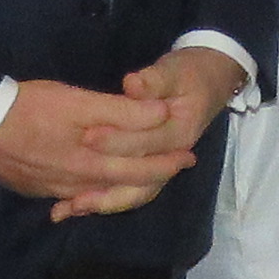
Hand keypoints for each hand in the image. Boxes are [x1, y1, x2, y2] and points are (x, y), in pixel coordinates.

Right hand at [0, 77, 187, 219]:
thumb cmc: (29, 108)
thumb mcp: (78, 102)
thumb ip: (122, 112)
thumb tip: (161, 115)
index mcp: (92, 165)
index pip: (140, 170)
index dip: (167, 163)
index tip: (189, 157)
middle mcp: (75, 185)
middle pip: (121, 186)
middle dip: (150, 177)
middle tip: (174, 167)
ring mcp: (52, 189)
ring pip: (95, 193)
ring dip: (120, 187)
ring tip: (136, 177)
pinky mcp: (32, 187)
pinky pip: (68, 195)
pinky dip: (85, 195)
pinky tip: (85, 193)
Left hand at [66, 48, 247, 217]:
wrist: (206, 84)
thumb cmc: (187, 75)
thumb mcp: (174, 71)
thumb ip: (154, 80)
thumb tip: (133, 84)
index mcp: (181, 133)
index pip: (147, 142)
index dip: (118, 140)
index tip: (88, 136)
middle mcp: (173, 157)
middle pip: (140, 176)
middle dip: (105, 177)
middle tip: (72, 171)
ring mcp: (162, 167)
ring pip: (134, 193)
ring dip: (103, 201)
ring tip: (72, 207)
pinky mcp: (149, 170)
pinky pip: (127, 191)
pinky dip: (103, 201)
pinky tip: (74, 208)